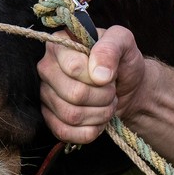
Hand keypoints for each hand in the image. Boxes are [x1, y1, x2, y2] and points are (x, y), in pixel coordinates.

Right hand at [37, 25, 147, 144]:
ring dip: (100, 113)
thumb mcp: (124, 42)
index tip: (109, 75)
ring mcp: (45, 95)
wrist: (128, 87)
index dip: (99, 76)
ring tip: (108, 103)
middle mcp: (46, 69)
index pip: (75, 68)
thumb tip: (98, 74)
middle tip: (112, 91)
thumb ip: (112, 47)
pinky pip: (65, 133)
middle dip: (104, 96)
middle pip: (74, 94)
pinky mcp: (49, 118)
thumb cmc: (123, 62)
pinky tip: (99, 119)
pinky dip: (91, 130)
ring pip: (71, 116)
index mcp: (60, 45)